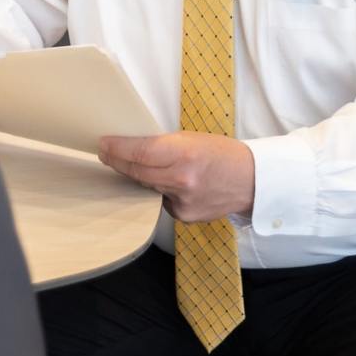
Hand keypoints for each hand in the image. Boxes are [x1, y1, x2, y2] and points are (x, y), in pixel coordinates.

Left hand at [97, 131, 254, 222]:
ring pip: (147, 186)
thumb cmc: (221, 154)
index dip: (117, 149)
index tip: (102, 143)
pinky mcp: (184, 216)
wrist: (252, 181)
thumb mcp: (190, 139)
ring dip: (138, 175)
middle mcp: (181, 180)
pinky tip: (170, 183)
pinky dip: (159, 190)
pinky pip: (160, 200)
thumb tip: (130, 148)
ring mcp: (182, 201)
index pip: (139, 152)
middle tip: (105, 152)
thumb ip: (161, 145)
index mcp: (183, 154)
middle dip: (117, 161)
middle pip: (137, 171)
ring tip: (134, 164)